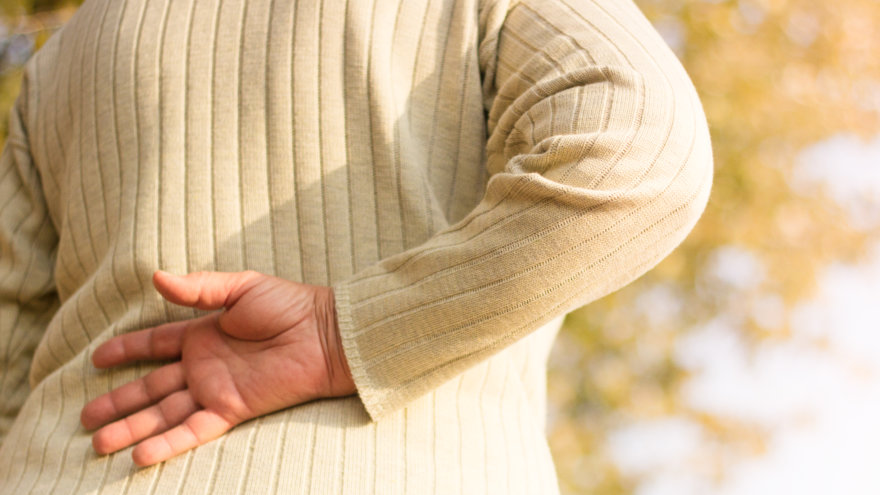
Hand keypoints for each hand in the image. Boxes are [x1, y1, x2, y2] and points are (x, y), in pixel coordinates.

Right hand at [80, 270, 354, 466]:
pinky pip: (194, 429)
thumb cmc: (290, 305)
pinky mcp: (232, 408)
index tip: (97, 358)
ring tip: (98, 442)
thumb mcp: (241, 287)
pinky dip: (168, 443)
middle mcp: (204, 365)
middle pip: (151, 387)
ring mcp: (216, 389)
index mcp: (204, 334)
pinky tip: (139, 455)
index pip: (155, 344)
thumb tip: (155, 277)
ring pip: (165, 413)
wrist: (325, 333)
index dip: (127, 351)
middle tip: (86, 416)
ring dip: (132, 428)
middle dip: (119, 402)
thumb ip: (198, 287)